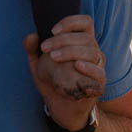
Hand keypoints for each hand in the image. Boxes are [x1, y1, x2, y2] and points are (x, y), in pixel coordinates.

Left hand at [24, 15, 105, 130]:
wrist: (60, 109)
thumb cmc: (52, 82)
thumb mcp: (38, 66)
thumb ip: (32, 50)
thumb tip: (31, 36)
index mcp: (82, 42)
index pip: (86, 22)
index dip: (71, 22)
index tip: (52, 30)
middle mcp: (93, 51)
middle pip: (85, 37)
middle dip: (63, 40)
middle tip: (45, 48)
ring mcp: (98, 67)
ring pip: (93, 52)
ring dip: (72, 51)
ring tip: (54, 57)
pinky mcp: (98, 84)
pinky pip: (99, 73)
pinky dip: (89, 68)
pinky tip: (77, 66)